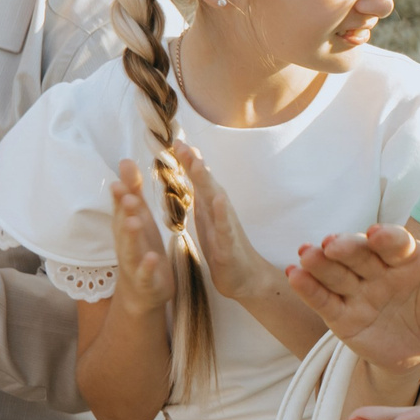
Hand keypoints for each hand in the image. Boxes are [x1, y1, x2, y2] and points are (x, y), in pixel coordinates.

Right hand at [109, 158, 176, 310]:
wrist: (142, 292)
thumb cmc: (142, 249)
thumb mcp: (140, 220)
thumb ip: (134, 193)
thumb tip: (126, 161)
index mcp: (129, 227)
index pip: (123, 206)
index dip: (123, 190)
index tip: (124, 171)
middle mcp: (127, 244)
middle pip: (123, 225)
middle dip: (124, 209)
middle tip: (127, 193)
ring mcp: (134, 263)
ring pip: (130, 248)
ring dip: (131, 235)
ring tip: (134, 221)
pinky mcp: (146, 281)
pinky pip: (145, 274)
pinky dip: (146, 266)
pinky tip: (151, 258)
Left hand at [172, 143, 282, 304]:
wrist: (245, 278)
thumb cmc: (224, 248)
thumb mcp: (208, 218)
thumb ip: (201, 194)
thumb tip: (194, 171)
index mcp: (210, 207)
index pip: (198, 179)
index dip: (187, 161)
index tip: (175, 141)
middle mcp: (220, 212)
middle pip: (206, 183)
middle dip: (195, 163)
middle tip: (182, 144)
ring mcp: (226, 227)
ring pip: (216, 200)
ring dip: (208, 182)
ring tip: (198, 164)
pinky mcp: (228, 246)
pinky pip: (225, 228)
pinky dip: (221, 214)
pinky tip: (217, 201)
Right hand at [288, 205, 419, 374]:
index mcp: (409, 257)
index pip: (395, 243)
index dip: (387, 238)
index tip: (379, 234)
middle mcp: (378, 268)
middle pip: (359, 253)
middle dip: (346, 246)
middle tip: (332, 244)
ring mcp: (357, 290)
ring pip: (336, 273)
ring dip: (320, 262)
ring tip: (307, 255)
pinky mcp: (341, 315)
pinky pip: (323, 300)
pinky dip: (307, 288)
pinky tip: (296, 275)